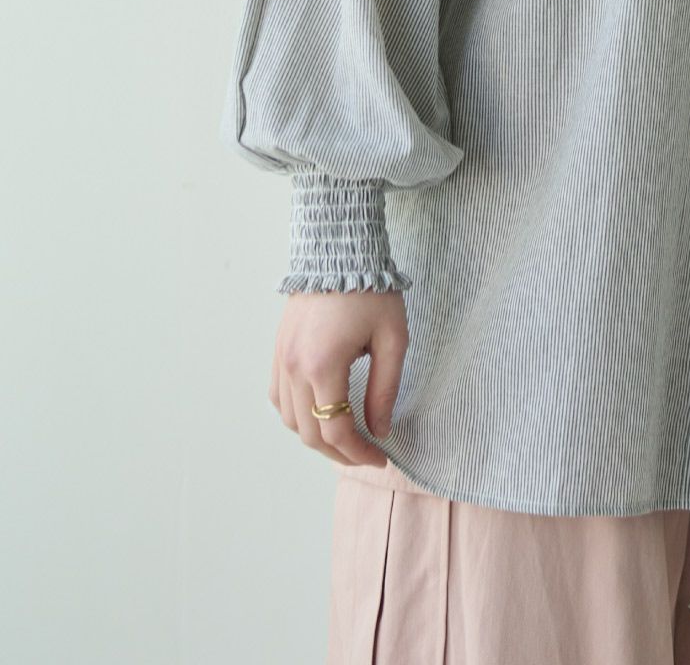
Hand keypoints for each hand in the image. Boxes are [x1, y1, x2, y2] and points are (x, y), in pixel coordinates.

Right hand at [269, 289, 408, 467]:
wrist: (339, 251)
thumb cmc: (371, 291)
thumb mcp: (392, 339)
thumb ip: (384, 389)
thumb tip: (379, 429)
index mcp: (323, 366)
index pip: (336, 429)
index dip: (358, 452)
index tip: (380, 456)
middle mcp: (294, 368)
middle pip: (310, 433)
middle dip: (339, 452)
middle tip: (366, 454)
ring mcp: (281, 360)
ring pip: (290, 420)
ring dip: (317, 436)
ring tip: (346, 438)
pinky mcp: (278, 351)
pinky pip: (279, 399)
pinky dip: (297, 415)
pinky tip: (320, 414)